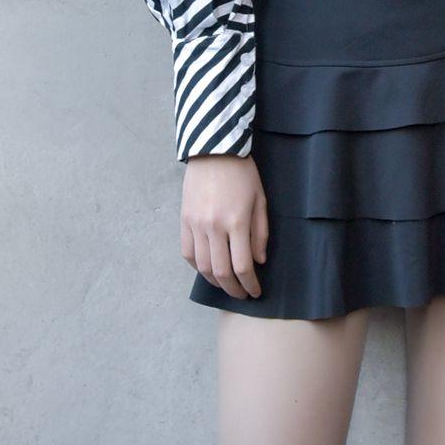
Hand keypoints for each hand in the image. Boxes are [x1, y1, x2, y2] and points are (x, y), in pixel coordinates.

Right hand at [179, 153, 268, 298]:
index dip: (250, 284)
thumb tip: (259, 261)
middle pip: (221, 272)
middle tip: (241, 294)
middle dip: (233, 289)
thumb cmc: (242, 173)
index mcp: (237, 222)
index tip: (255, 291)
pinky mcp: (184, 220)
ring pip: (202, 266)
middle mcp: (214, 227)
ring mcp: (196, 224)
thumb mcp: (260, 200)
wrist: (213, 150)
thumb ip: (260, 233)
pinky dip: (196, 266)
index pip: (243, 266)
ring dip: (215, 281)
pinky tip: (207, 269)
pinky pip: (187, 252)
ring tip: (226, 284)